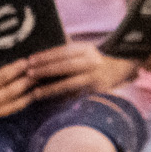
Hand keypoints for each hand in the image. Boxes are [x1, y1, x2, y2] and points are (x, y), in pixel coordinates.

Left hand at [23, 40, 139, 99]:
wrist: (121, 69)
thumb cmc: (94, 60)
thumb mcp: (83, 50)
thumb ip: (66, 51)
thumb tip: (41, 54)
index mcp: (86, 49)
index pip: (62, 51)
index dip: (45, 56)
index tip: (30, 60)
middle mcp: (91, 61)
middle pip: (65, 66)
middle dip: (46, 70)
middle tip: (29, 74)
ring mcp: (95, 76)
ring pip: (70, 83)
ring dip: (51, 88)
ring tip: (36, 92)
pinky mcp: (97, 90)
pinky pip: (76, 95)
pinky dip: (62, 99)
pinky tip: (50, 102)